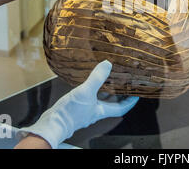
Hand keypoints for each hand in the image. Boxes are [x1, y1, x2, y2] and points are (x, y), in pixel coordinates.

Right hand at [17, 61, 138, 148]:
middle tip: (123, 82)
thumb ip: (97, 78)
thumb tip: (108, 64)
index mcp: (101, 111)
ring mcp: (85, 111)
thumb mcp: (85, 92)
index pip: (121, 108)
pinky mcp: (76, 109)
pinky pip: (88, 99)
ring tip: (108, 78)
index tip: (137, 94)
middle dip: (118, 94)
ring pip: (99, 100)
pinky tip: (87, 83)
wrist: (51, 124)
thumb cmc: (69, 113)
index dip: (130, 101)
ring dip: (105, 91)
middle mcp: (95, 112)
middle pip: (111, 104)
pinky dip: (92, 91)